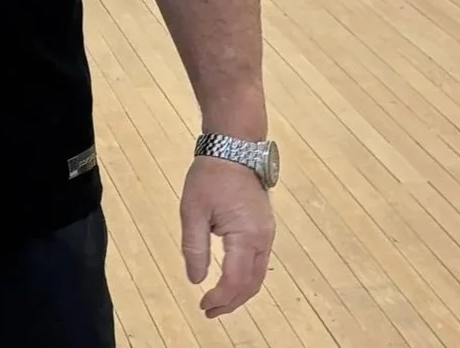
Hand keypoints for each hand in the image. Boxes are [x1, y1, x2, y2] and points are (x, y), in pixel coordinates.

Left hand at [180, 156, 274, 317]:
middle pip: (251, 284)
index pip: (236, 281)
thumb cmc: (210, 176)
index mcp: (246, 236)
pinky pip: (258, 261)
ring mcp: (267, 233)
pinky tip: (230, 278)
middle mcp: (263, 239)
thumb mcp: (192, 210)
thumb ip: (194, 247)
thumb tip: (196, 280)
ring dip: (240, 292)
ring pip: (258, 275)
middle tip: (209, 310)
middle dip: (231, 302)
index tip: (203, 306)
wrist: (233, 148)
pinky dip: (245, 277)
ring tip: (218, 300)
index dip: (220, 298)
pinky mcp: (264, 228)